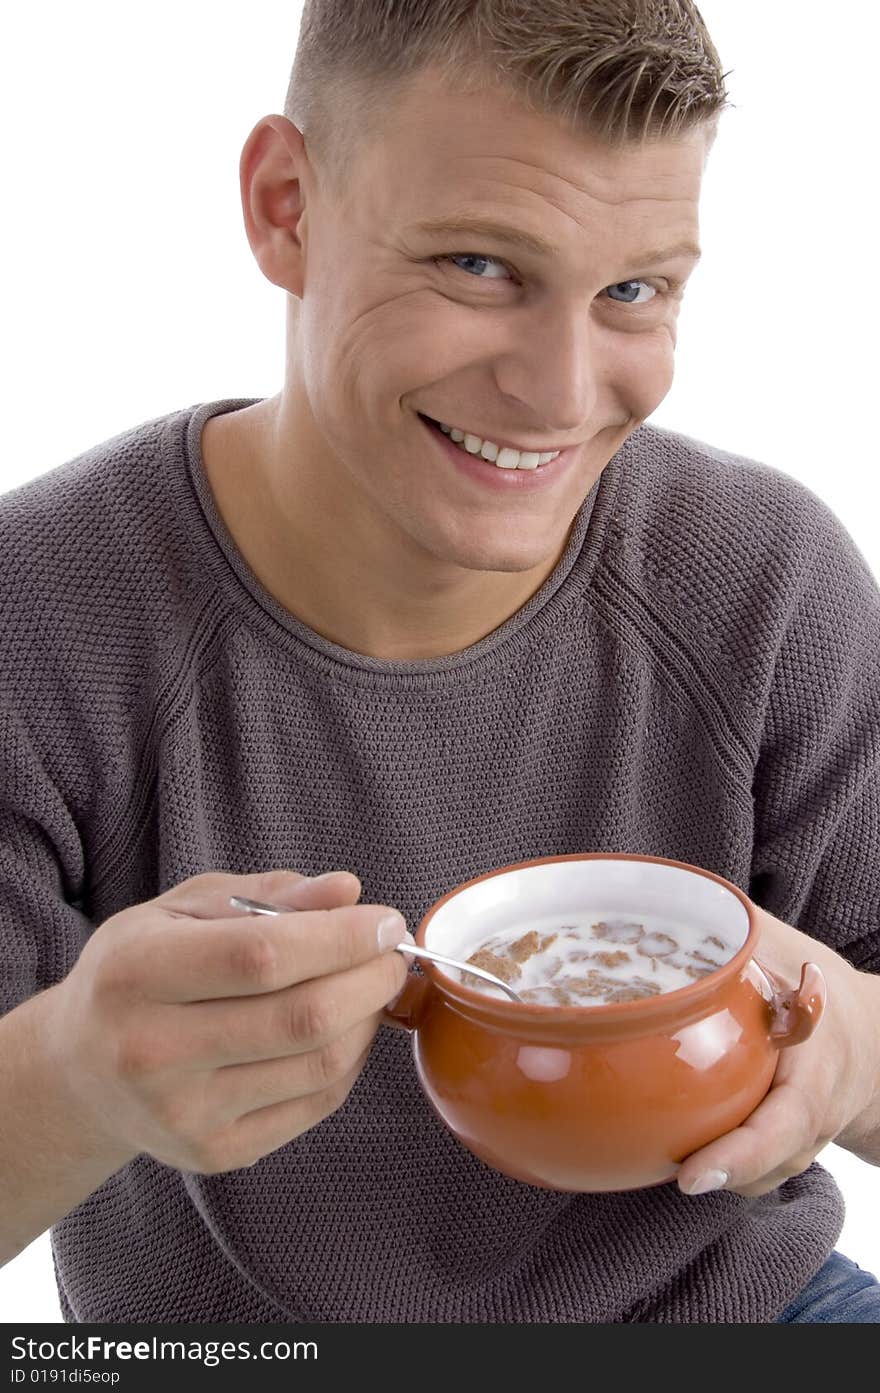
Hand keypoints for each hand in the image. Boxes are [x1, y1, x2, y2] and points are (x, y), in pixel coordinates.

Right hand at [45, 869, 410, 1174]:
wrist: (80, 1071)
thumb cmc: (140, 970)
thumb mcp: (184, 909)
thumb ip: (268, 895)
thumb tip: (348, 891)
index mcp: (136, 972)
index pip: (261, 956)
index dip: (340, 938)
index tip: (384, 921)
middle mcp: (151, 1051)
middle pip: (301, 1017)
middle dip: (369, 979)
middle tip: (391, 955)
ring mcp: (183, 1113)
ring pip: (319, 1065)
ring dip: (368, 1019)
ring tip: (370, 986)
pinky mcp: (214, 1154)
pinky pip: (316, 1104)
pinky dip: (350, 1060)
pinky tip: (345, 1028)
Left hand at [677, 907, 879, 1196]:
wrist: (876, 1040)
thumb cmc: (822, 991)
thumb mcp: (786, 950)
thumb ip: (732, 933)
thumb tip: (662, 903)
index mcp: (812, 1078)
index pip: (779, 1129)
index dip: (737, 1157)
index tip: (693, 1175)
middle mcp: (807, 1123)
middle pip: (765, 1165)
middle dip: (722, 1172)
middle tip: (677, 1175)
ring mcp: (797, 1144)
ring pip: (755, 1176)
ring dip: (716, 1170)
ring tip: (669, 1156)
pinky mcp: (781, 1149)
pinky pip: (751, 1170)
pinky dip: (719, 1162)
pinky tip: (676, 1144)